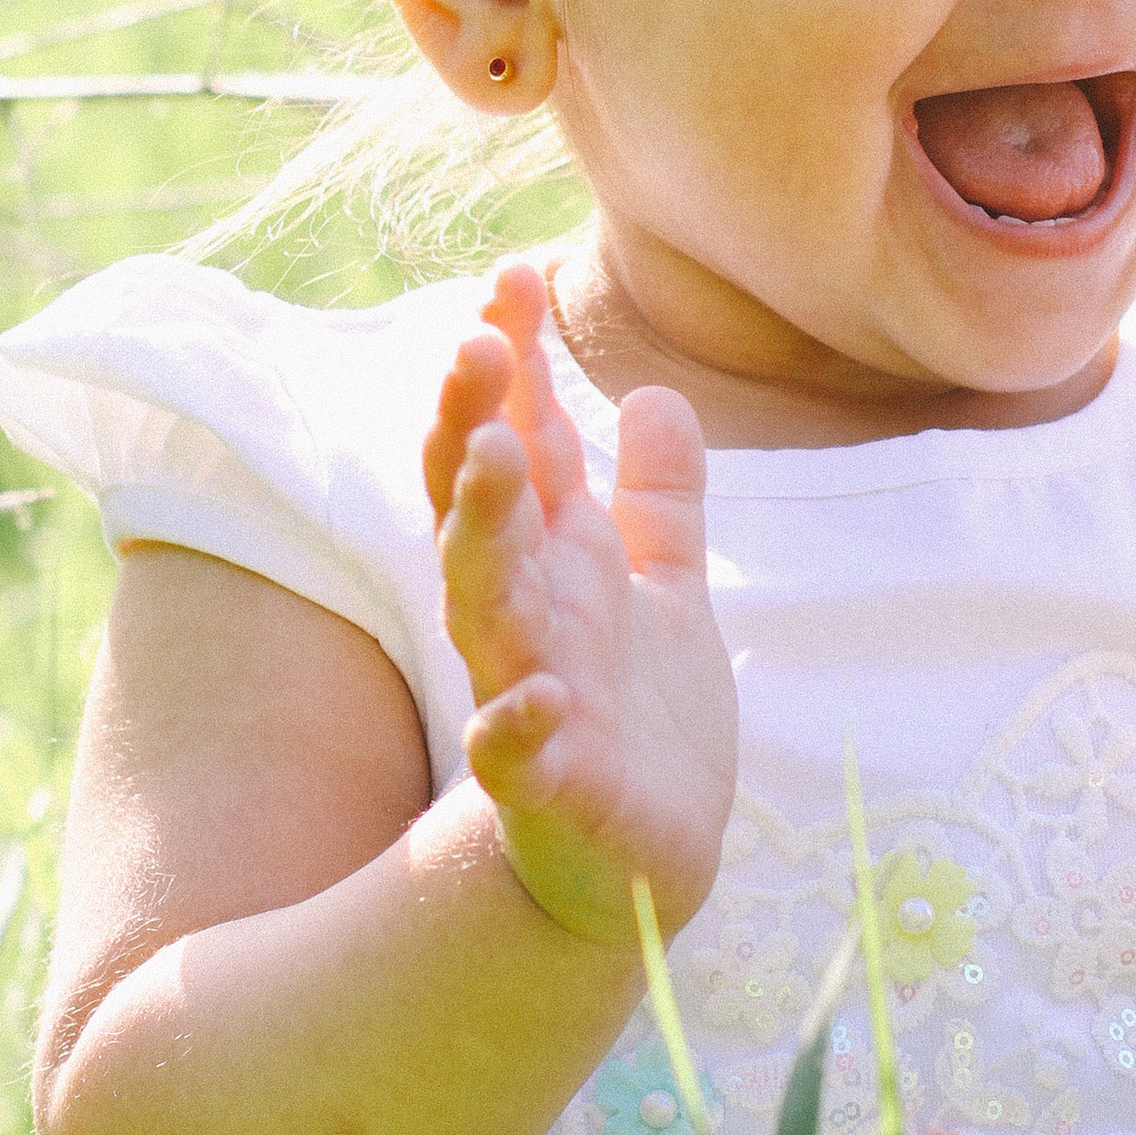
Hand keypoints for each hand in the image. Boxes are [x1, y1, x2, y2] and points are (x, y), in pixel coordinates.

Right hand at [424, 262, 737, 949]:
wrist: (643, 859)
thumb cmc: (640, 711)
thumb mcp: (662, 584)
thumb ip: (658, 495)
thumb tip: (657, 392)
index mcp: (553, 559)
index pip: (515, 442)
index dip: (509, 363)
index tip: (511, 275)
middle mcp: (526, 615)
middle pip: (480, 505)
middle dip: (474, 423)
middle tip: (478, 344)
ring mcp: (528, 695)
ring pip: (484, 604)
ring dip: (480, 530)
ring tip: (492, 453)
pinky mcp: (550, 788)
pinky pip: (520, 754)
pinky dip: (520, 727)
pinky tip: (534, 699)